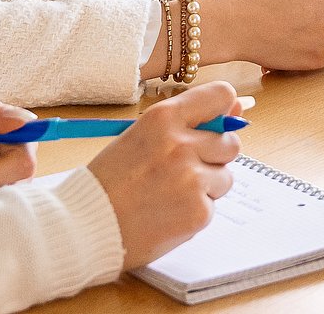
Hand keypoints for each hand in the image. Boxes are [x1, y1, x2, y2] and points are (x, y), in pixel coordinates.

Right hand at [87, 81, 243, 268]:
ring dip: (206, 185)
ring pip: (225, 176)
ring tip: (170, 193)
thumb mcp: (141, 137)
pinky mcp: (198, 212)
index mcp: (163, 117)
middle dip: (214, 156)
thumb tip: (239, 108)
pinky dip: (195, 211)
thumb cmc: (109, 181)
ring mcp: (192, 179)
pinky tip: (167, 213)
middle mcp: (181, 144)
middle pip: (230, 141)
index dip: (223, 111)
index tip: (216, 124)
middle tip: (182, 169)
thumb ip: (188, 122)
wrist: (84, 227)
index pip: (221, 96)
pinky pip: (213, 205)